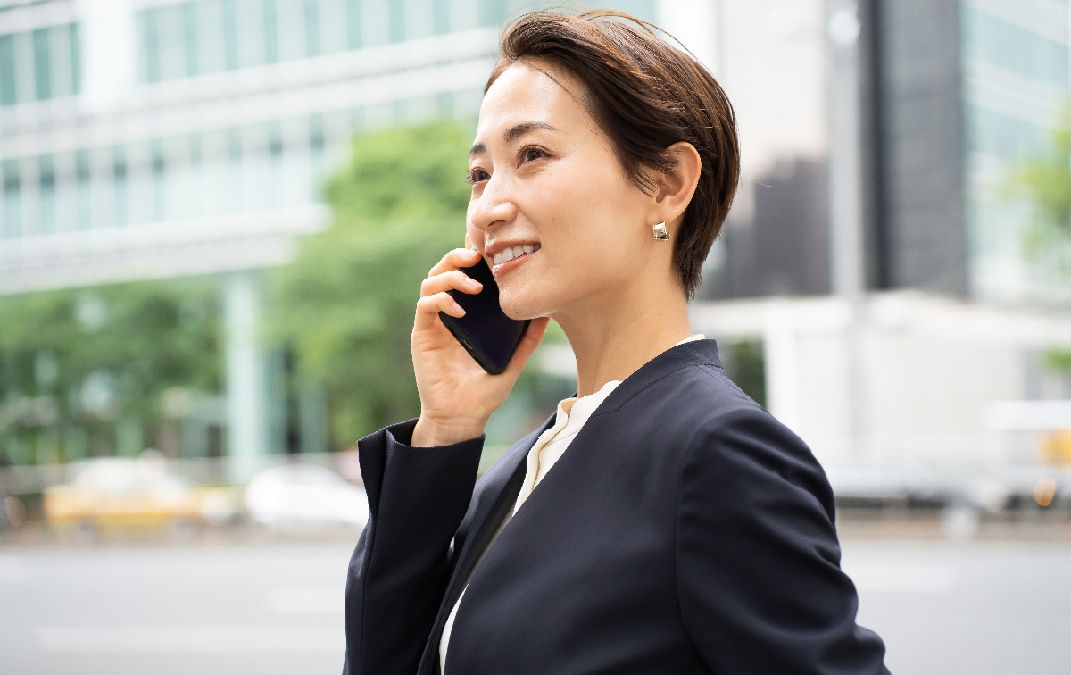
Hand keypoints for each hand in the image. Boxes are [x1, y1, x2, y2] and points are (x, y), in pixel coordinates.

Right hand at [411, 247, 548, 446]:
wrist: (462, 417)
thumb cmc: (484, 392)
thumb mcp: (513, 361)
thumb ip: (527, 340)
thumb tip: (547, 316)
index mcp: (468, 314)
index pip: (465, 274)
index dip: (472, 256)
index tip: (491, 250)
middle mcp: (448, 313)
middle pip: (444, 269)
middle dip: (457, 256)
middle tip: (476, 256)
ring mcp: (434, 323)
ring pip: (431, 281)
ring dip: (450, 275)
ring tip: (473, 286)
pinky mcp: (423, 334)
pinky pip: (424, 306)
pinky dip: (440, 300)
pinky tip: (458, 310)